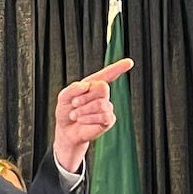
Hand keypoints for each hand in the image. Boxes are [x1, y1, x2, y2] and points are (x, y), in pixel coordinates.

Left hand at [52, 58, 133, 172]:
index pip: (108, 74)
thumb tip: (85, 85)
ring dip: (84, 110)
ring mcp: (106, 107)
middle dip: (86, 96)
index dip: (118, 68)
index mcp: (92, 85)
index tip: (129, 62)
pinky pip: (104, 116)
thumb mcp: (63, 97)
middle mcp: (102, 95)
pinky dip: (89, 118)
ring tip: (75, 114)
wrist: (66, 131)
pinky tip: (81, 120)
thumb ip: (72, 88)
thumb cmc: (66, 112)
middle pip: (103, 87)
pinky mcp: (108, 120)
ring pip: (101, 104)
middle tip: (74, 104)